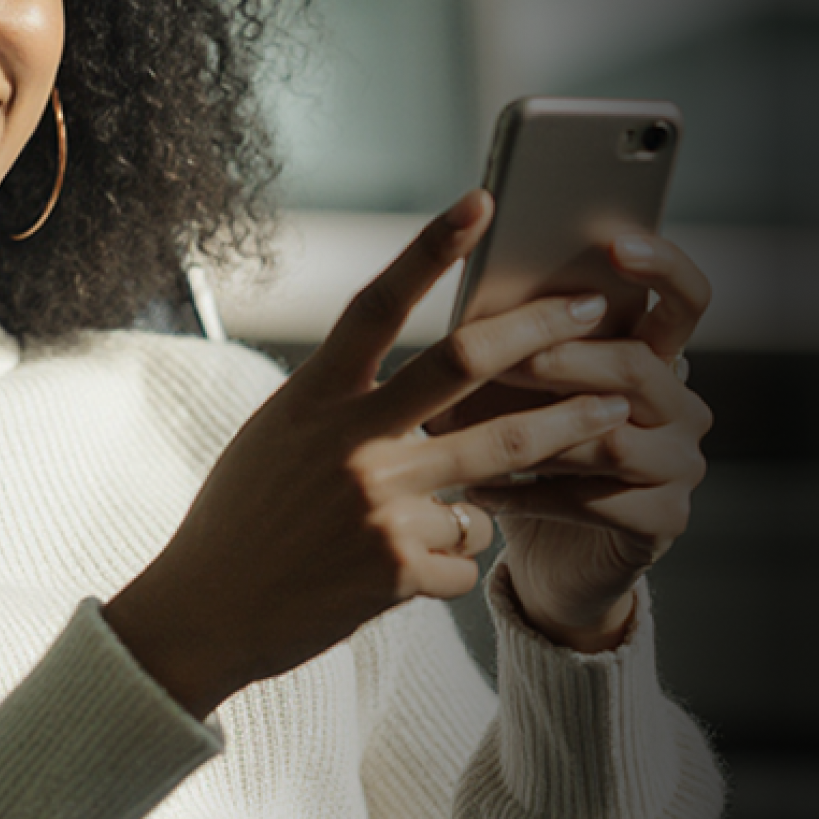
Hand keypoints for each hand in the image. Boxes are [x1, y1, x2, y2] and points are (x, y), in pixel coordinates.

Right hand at [104, 191, 631, 716]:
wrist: (205, 616)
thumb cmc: (242, 519)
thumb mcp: (279, 437)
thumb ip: (345, 404)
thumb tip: (427, 389)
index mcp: (313, 398)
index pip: (379, 306)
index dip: (430, 248)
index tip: (481, 202)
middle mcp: (350, 442)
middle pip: (463, 365)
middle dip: (539, 331)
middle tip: (590, 309)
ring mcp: (379, 506)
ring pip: (501, 458)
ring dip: (566, 433)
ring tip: (614, 416)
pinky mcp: (400, 570)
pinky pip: (468, 548)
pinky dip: (457, 553)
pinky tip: (416, 568)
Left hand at [455, 231, 713, 651]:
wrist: (547, 558)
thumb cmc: (526, 456)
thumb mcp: (519, 395)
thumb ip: (520, 347)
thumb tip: (476, 304)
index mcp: (657, 358)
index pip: (686, 299)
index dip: (662, 267)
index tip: (614, 244)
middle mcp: (684, 407)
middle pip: (636, 367)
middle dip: (561, 359)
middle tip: (495, 361)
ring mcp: (683, 465)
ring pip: (612, 438)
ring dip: (536, 434)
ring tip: (469, 433)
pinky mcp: (665, 520)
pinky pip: (598, 500)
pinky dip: (531, 495)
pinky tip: (481, 491)